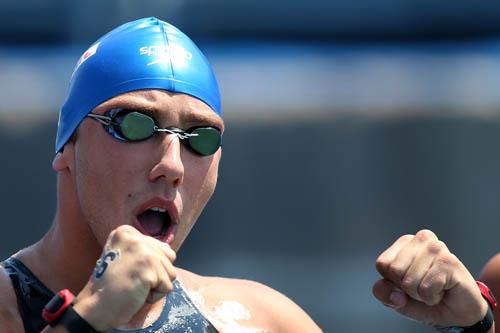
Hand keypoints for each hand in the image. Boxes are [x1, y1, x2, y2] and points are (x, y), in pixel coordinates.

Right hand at [72, 225, 176, 330]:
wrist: (95, 308)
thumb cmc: (112, 287)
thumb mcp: (125, 256)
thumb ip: (144, 249)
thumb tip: (168, 251)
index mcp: (126, 232)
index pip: (162, 247)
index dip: (151, 265)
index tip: (129, 271)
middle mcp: (135, 237)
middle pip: (169, 258)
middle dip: (156, 275)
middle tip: (132, 280)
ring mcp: (143, 250)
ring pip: (171, 273)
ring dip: (156, 286)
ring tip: (134, 286)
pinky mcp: (149, 267)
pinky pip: (167, 287)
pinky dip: (154, 296)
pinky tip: (136, 294)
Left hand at [373, 229, 487, 327]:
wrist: (459, 311)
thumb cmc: (426, 298)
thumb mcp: (396, 298)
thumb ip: (383, 293)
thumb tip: (395, 294)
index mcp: (405, 242)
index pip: (382, 264)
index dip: (392, 282)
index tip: (409, 283)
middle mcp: (421, 239)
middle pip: (394, 271)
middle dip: (406, 288)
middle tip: (424, 287)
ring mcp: (436, 248)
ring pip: (409, 281)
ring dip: (420, 294)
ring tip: (434, 288)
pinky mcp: (449, 262)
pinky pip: (425, 289)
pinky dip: (431, 298)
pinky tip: (443, 291)